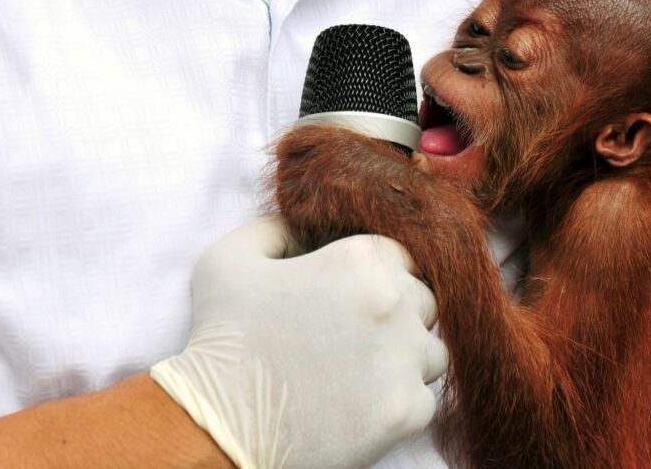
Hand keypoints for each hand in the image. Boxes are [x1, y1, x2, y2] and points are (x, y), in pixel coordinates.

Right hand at [151, 216, 447, 468]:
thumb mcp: (231, 258)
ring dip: (404, 358)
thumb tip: (308, 224)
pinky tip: (358, 403)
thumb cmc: (222, 339)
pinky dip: (398, 402)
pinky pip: (425, 399)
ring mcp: (404, 360)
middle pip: (424, 301)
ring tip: (357, 371)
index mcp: (359, 260)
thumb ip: (279, 228)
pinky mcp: (406, 411)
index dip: (378, 276)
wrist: (217, 426)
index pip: (402, 256)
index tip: (352, 299)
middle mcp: (393, 303)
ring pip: (432, 350)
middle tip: (352, 337)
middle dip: (396, 315)